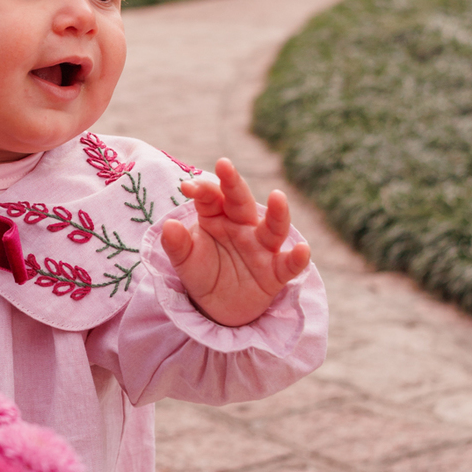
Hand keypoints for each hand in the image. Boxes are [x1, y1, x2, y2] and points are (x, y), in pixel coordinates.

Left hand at [160, 157, 310, 327]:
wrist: (217, 306)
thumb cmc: (202, 272)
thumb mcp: (184, 261)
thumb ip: (176, 244)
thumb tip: (168, 225)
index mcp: (217, 216)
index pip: (211, 197)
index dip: (201, 189)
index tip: (186, 187)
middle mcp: (242, 226)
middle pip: (241, 201)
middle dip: (233, 183)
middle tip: (224, 164)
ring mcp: (261, 247)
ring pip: (273, 227)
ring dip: (277, 213)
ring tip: (277, 196)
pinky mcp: (275, 272)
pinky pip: (289, 264)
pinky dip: (298, 258)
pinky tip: (302, 250)